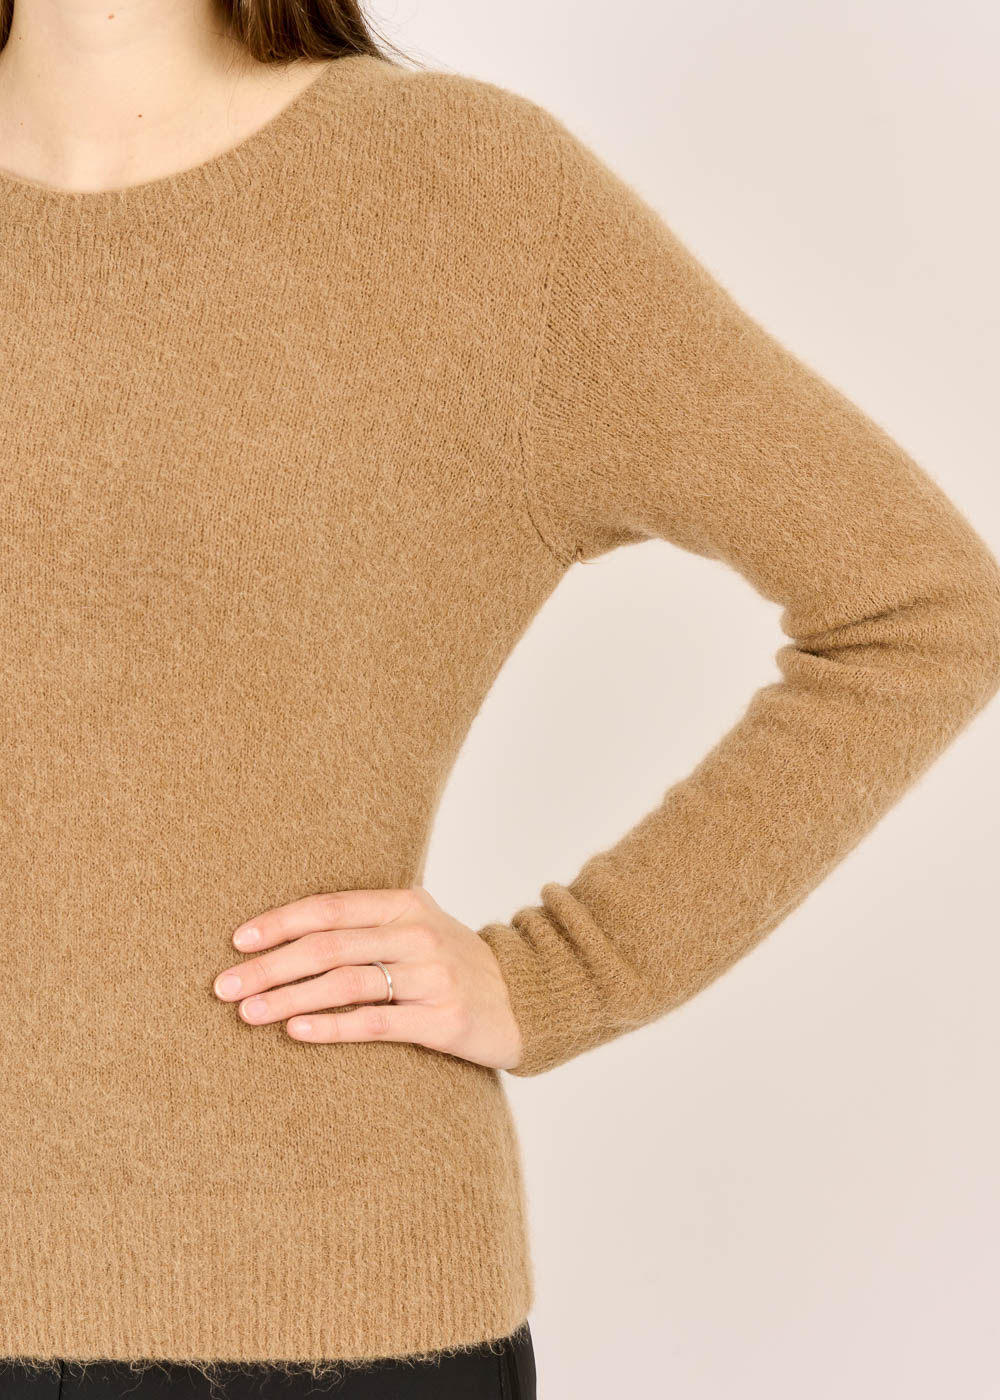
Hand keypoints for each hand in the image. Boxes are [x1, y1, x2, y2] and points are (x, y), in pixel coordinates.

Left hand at [213, 885, 522, 1070]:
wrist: (526, 997)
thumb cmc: (452, 964)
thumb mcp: (417, 927)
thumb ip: (366, 924)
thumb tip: (285, 934)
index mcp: (406, 904)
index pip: (330, 908)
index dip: (280, 923)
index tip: (237, 942)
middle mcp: (418, 934)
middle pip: (329, 947)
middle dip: (270, 966)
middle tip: (224, 986)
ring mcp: (432, 977)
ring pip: (345, 984)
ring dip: (288, 998)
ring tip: (248, 1013)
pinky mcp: (443, 1020)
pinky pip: (375, 1023)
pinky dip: (331, 1026)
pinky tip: (296, 1031)